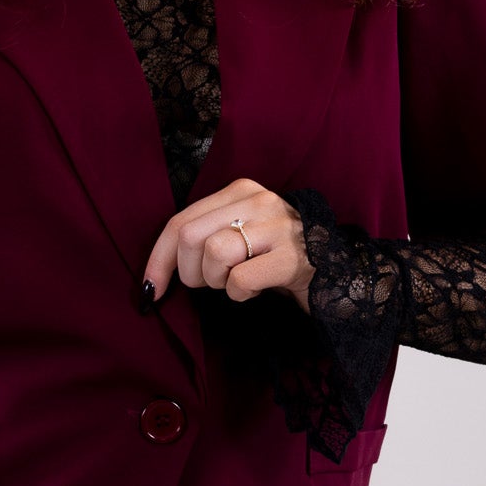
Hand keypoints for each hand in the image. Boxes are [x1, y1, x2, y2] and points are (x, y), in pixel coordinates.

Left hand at [143, 178, 314, 312]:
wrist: (336, 270)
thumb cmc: (273, 255)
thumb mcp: (240, 231)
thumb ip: (204, 235)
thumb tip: (155, 273)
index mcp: (239, 190)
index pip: (180, 220)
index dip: (158, 258)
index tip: (150, 288)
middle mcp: (258, 201)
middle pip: (189, 236)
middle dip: (188, 272)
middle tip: (208, 284)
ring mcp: (277, 227)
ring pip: (214, 254)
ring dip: (216, 281)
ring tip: (235, 282)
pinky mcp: (291, 257)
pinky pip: (240, 280)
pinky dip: (239, 294)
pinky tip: (255, 290)